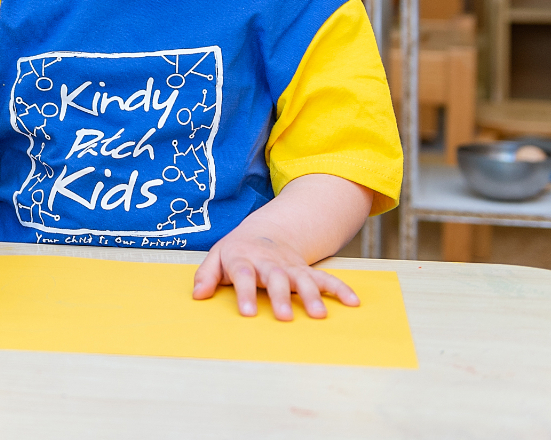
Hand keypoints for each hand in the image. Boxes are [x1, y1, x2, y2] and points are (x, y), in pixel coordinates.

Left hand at [193, 224, 359, 320]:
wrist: (264, 233)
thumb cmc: (236, 252)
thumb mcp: (216, 258)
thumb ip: (206, 275)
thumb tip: (197, 295)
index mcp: (243, 259)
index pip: (243, 275)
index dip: (245, 293)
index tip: (249, 313)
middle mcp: (268, 263)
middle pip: (275, 278)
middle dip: (280, 297)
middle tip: (285, 317)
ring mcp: (289, 267)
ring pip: (302, 279)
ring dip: (311, 295)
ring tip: (318, 315)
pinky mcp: (306, 271)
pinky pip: (325, 278)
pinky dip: (339, 288)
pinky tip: (352, 302)